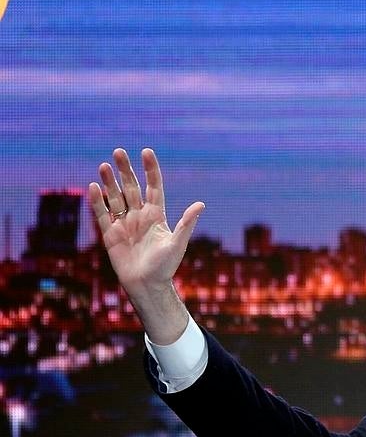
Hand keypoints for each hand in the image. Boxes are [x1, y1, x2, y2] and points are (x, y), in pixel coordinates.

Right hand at [86, 148, 203, 343]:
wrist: (146, 285)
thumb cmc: (165, 266)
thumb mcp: (177, 243)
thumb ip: (186, 223)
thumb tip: (200, 205)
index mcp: (157, 216)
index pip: (153, 187)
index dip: (150, 170)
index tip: (146, 152)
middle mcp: (140, 216)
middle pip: (131, 187)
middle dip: (125, 170)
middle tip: (118, 151)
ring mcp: (124, 224)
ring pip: (115, 198)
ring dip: (109, 182)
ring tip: (104, 165)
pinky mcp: (110, 234)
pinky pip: (102, 214)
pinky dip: (98, 201)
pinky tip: (94, 187)